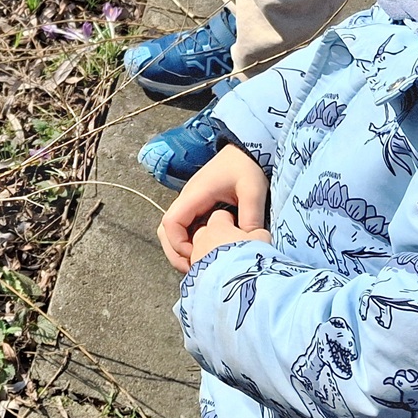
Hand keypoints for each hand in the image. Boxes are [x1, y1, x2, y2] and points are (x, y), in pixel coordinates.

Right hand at [158, 144, 271, 272]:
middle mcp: (188, 200)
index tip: (198, 256)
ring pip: (172, 231)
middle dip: (175, 253)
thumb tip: (248, 243)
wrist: (246, 149)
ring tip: (200, 263)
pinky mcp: (198, 208)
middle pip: (164, 231)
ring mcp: (191, 204)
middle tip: (195, 268)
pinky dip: (191, 243)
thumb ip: (251, 216)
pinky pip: (186, 229)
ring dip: (181, 249)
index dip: (179, 244)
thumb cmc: (246, 166)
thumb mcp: (253, 190)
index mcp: (195, 195)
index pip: (171, 223)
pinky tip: (208, 251)